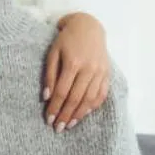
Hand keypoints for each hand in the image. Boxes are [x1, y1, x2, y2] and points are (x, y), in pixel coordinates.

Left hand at [43, 13, 109, 132]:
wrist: (88, 26)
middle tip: (57, 128)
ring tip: (70, 125)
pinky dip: (93, 106)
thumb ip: (50, 75)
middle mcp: (89, 68)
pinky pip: (102, 94)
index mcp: (73, 62)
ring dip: (79, 115)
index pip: (62, 92)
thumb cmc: (66, 40)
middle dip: (66, 115)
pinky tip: (84, 113)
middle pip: (76, 99)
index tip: (48, 119)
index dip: (55, 108)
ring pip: (90, 99)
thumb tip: (46, 98)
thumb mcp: (53, 53)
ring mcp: (100, 71)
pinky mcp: (107, 73)